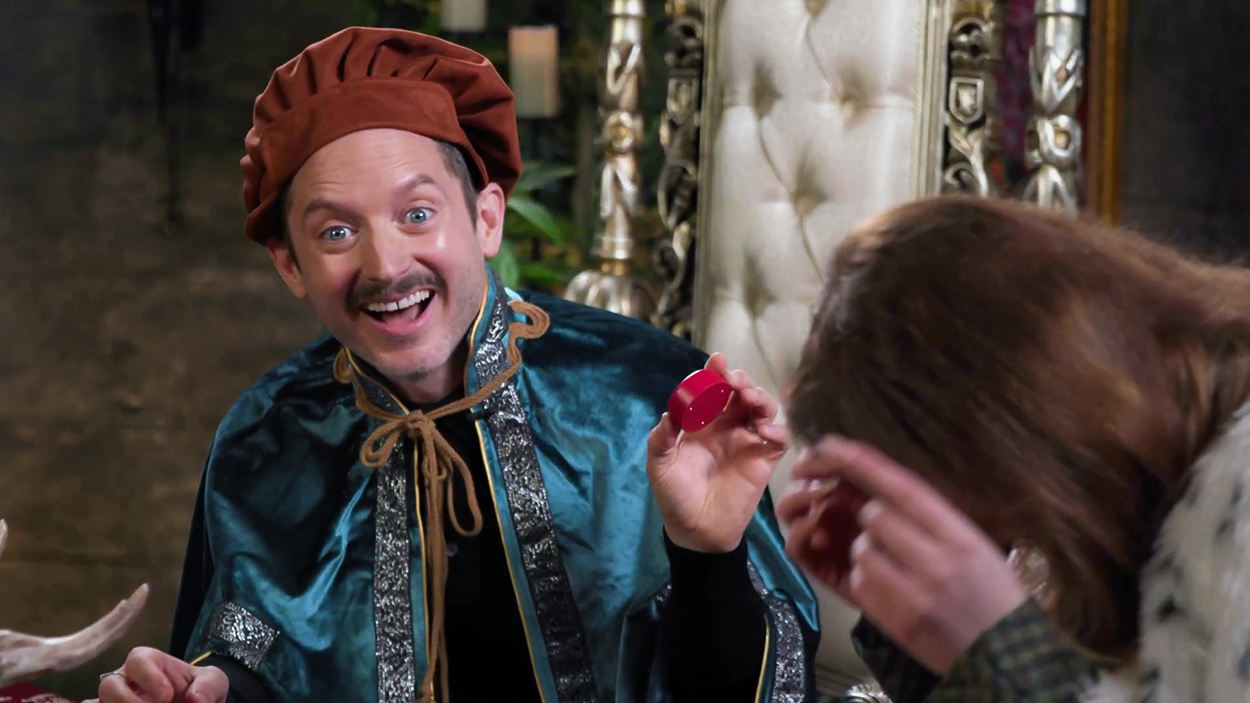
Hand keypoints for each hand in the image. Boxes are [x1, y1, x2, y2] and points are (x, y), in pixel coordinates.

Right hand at [92, 647, 228, 702]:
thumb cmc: (200, 689)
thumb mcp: (214, 682)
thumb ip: (209, 686)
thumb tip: (195, 700)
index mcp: (150, 663)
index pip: (137, 659)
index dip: (148, 676)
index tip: (166, 696)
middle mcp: (126, 681)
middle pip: (108, 684)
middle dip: (125, 699)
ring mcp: (116, 701)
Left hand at [648, 353, 789, 552]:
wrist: (696, 531)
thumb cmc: (675, 495)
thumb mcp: (660, 466)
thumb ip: (661, 439)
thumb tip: (668, 414)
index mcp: (702, 422)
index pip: (712, 389)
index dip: (715, 372)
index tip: (716, 361)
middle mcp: (727, 426)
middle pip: (741, 392)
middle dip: (739, 380)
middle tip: (733, 381)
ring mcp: (748, 441)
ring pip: (763, 409)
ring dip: (760, 398)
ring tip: (749, 399)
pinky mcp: (764, 460)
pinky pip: (779, 440)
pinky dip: (777, 432)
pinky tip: (764, 432)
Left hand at [776, 437, 1025, 674]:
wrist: (1008, 656)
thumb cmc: (992, 593)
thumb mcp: (978, 546)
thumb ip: (934, 518)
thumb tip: (881, 492)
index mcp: (962, 536)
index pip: (904, 488)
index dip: (863, 462)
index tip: (833, 444)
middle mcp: (939, 562)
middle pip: (875, 516)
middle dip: (874, 520)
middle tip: (895, 537)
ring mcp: (916, 595)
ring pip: (861, 550)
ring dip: (868, 553)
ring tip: (897, 569)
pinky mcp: (898, 623)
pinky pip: (860, 584)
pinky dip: (867, 583)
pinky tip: (892, 591)